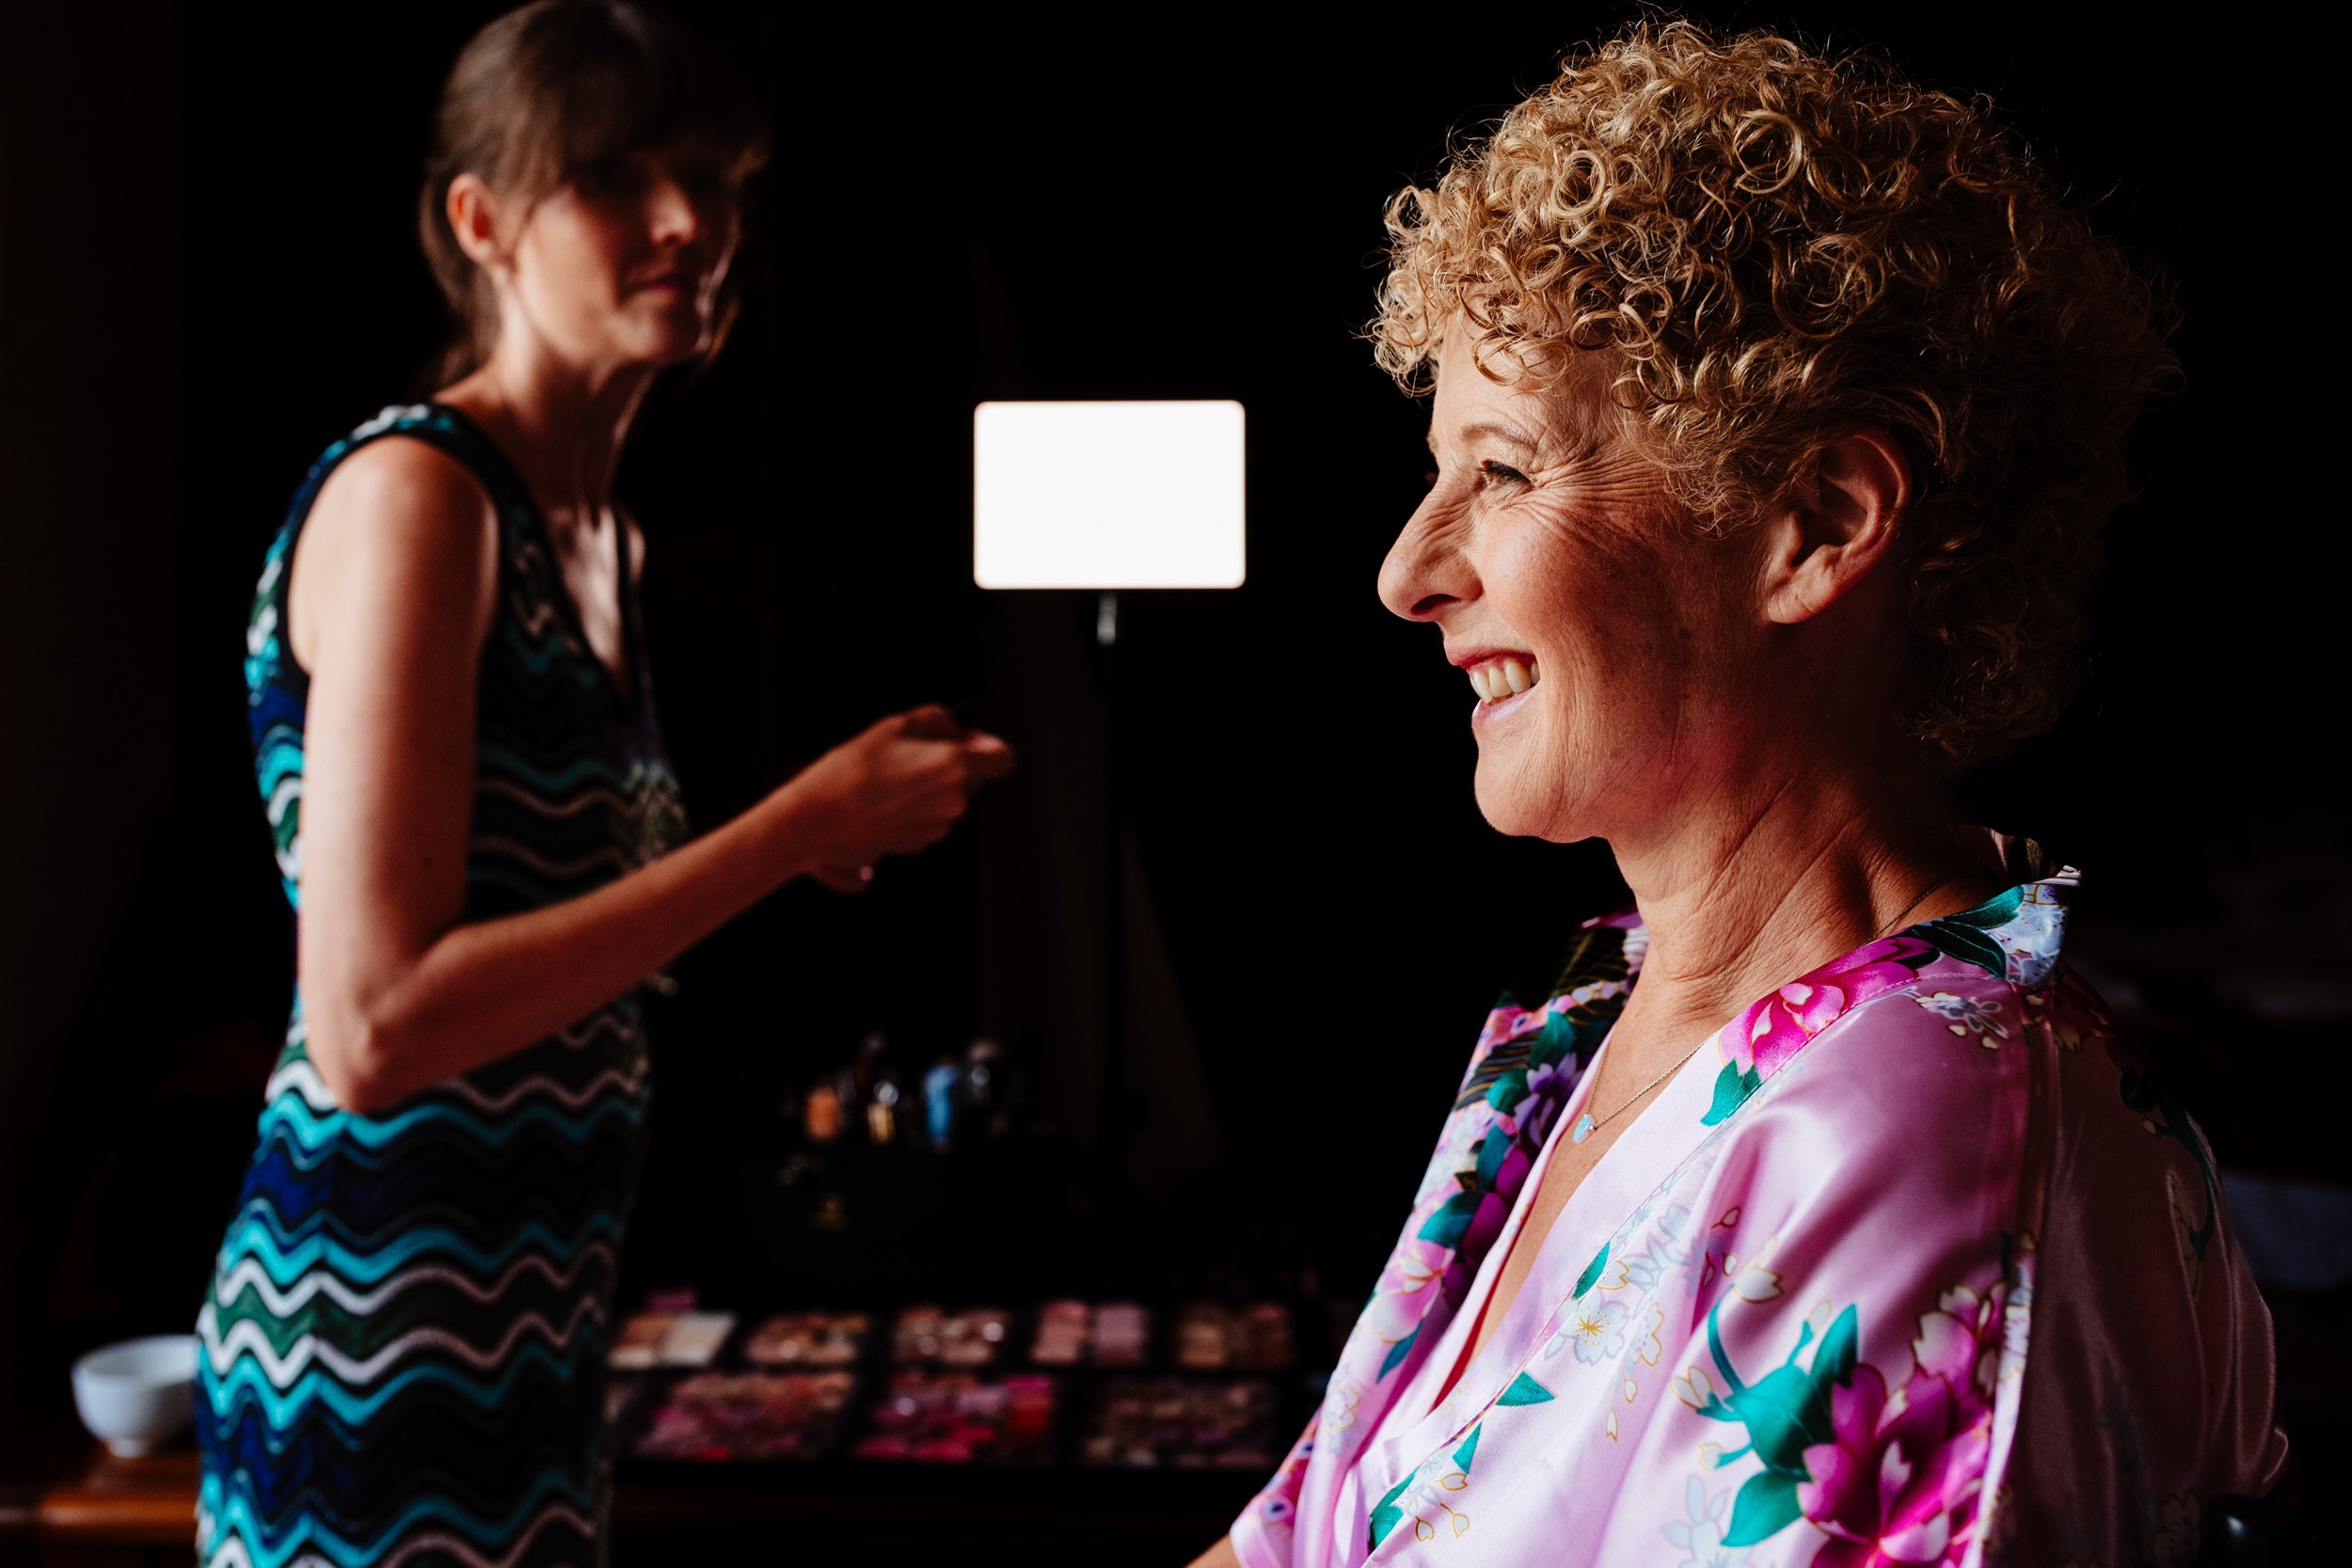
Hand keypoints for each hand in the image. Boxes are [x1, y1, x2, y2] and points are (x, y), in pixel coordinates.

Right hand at [781, 704, 1013, 882]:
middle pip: (970, 777)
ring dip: (929, 787)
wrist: (820, 819)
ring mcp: (939, 826)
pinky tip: (883, 800)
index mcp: (956, 767)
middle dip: (949, 764)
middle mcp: (956, 801)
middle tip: (910, 755)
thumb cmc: (854, 770)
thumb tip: (955, 731)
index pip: (1003, 757)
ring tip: (889, 779)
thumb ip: (938, 721)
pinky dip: (914, 808)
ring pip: (947, 798)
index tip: (966, 741)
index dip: (987, 745)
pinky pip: (928, 818)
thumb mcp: (896, 724)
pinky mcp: (921, 843)